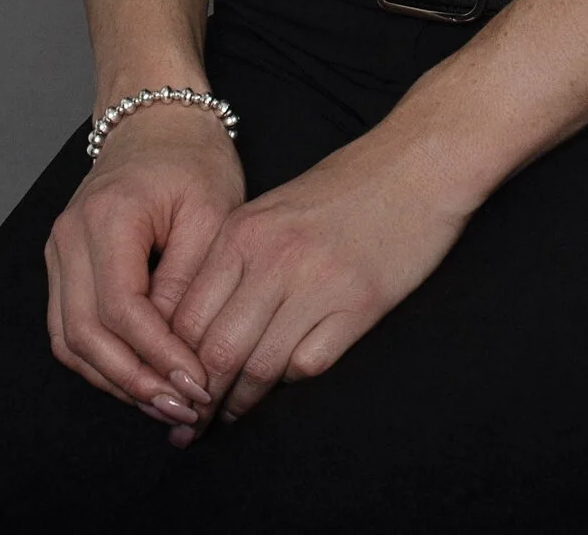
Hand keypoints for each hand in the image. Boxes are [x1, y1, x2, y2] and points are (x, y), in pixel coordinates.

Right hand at [44, 105, 246, 444]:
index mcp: (108, 216)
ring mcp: (58, 250)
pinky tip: (139, 380)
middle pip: (86, 333)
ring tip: (164, 405)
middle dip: (136, 382)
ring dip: (115, 381)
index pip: (123, 310)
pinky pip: (68, 328)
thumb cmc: (192, 159)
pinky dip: (100, 362)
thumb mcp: (211, 213)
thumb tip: (176, 351)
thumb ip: (188, 282)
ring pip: (70, 339)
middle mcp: (70, 236)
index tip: (198, 385)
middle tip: (183, 409)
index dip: (160, 357)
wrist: (158, 120)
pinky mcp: (62, 263)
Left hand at [156, 122, 474, 432]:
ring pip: (257, 368)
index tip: (167, 389)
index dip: (171, 364)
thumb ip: (238, 259)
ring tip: (227, 419)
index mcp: (243, 232)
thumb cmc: (346, 185)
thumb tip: (201, 328)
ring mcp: (316, 283)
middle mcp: (271, 258)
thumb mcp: (275, 208)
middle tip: (189, 425)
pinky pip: (308, 366)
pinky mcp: (357, 305)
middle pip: (214, 351)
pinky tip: (285, 383)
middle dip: (197, 397)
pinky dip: (291, 381)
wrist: (419, 161)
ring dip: (238, 403)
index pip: (186, 317)